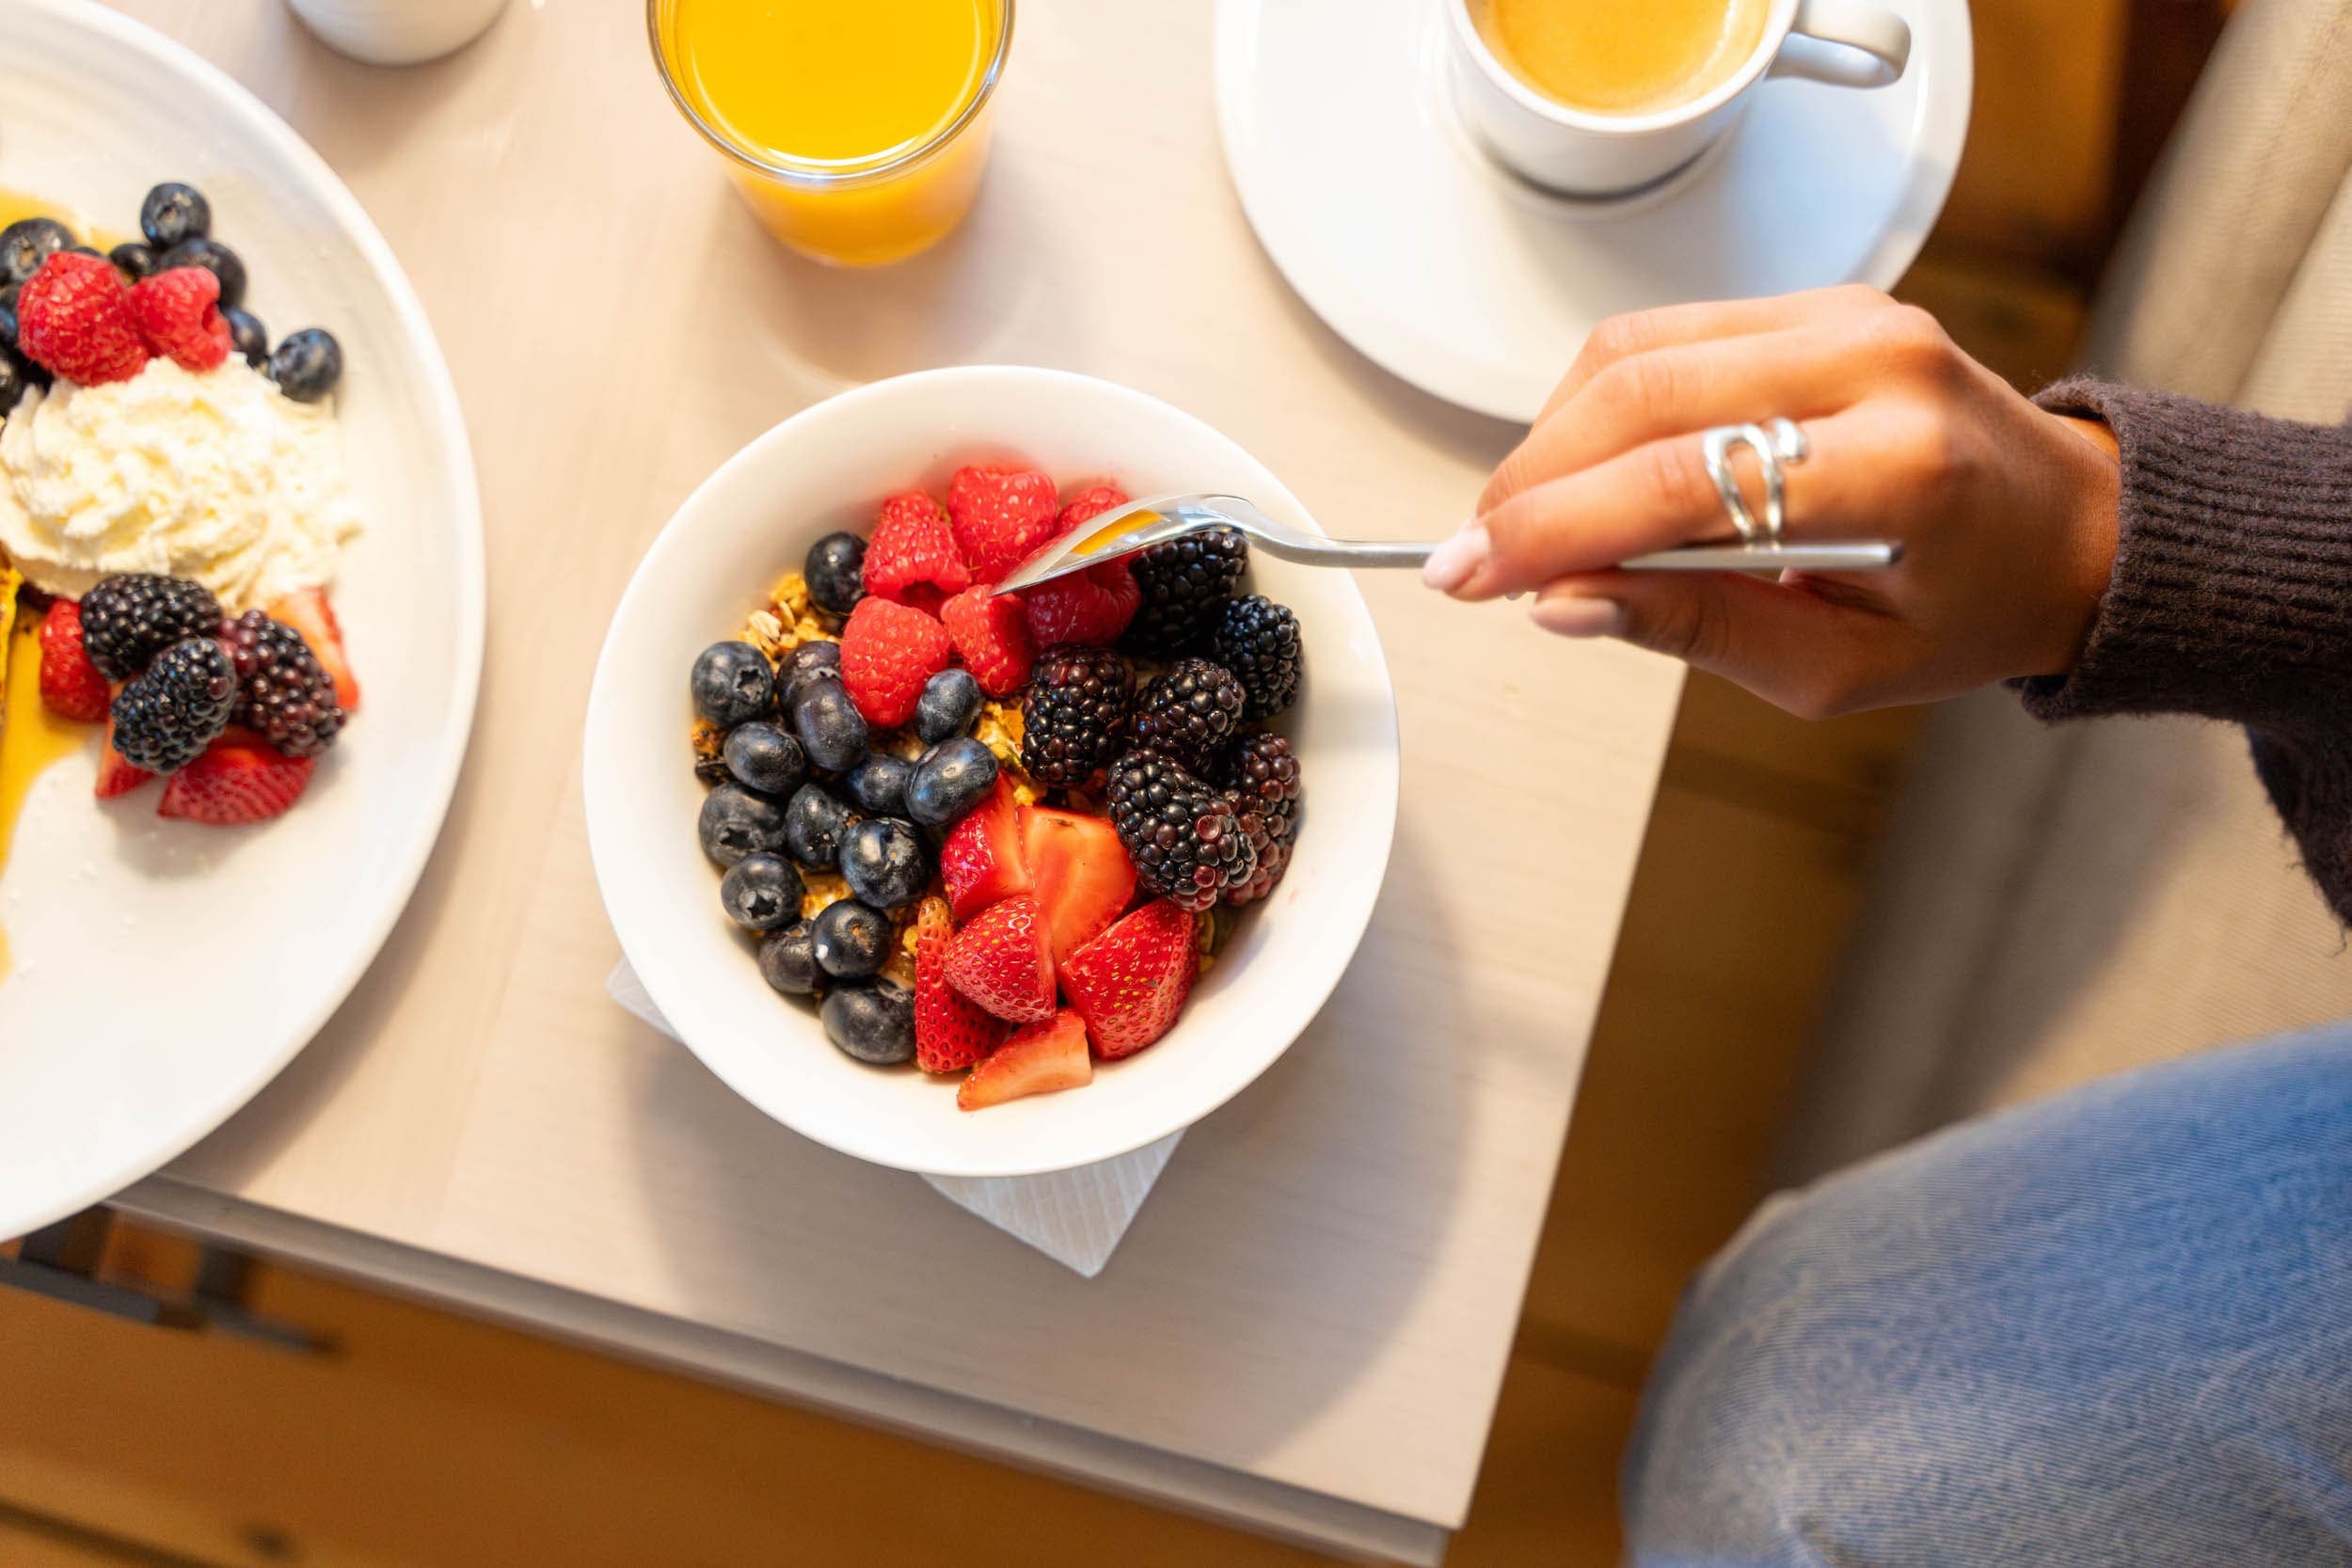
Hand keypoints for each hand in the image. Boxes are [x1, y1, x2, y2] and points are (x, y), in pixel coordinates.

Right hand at [1423, 286, 2122, 717]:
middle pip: (1639, 396)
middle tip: (1471, 557)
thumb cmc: (1967, 609)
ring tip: (1521, 525)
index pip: (1679, 483)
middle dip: (1528, 482)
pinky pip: (1666, 335)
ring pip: (1634, 350)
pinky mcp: (1817, 301)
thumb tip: (1559, 602)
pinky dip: (1597, 407)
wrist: (2070, 530)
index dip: (1551, 531)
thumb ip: (1692, 627)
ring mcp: (1845, 314)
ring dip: (1549, 439)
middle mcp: (1874, 363)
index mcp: (1899, 470)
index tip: (1469, 577)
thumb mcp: (1834, 670)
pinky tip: (1580, 475)